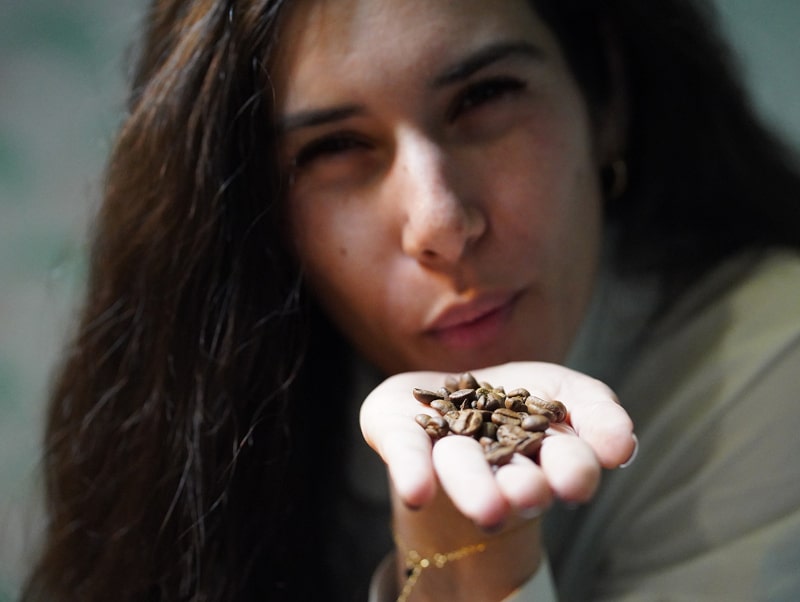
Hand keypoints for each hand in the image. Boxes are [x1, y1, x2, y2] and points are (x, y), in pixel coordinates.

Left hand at [360, 361, 635, 527]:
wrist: (446, 397)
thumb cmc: (513, 398)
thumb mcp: (567, 391)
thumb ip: (596, 411)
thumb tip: (624, 446)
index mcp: (543, 452)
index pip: (566, 461)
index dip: (576, 468)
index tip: (587, 474)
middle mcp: (496, 463)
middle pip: (516, 477)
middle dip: (526, 487)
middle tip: (530, 494)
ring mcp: (446, 454)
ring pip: (463, 470)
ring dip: (476, 487)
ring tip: (487, 507)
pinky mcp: (402, 439)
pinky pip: (407, 454)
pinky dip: (411, 470)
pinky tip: (417, 492)